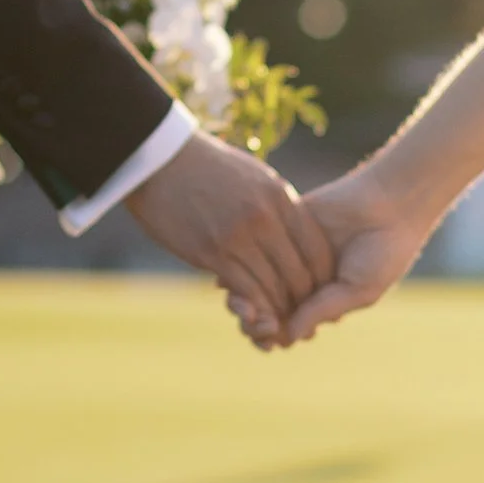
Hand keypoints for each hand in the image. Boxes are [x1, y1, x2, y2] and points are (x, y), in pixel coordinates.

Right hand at [128, 131, 331, 327]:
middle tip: (303, 315)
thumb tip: (293, 222)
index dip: (323, 276)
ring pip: (273, 286)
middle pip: (299, 272)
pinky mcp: (212, 253)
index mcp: (280, 198)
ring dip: (279, 310)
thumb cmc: (205, 166)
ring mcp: (239, 237)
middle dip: (304, 300)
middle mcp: (265, 219)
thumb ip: (276, 203)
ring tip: (280, 322)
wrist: (160, 160)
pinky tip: (255, 316)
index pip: (317, 248)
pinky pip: (245, 290)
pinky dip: (254, 307)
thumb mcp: (253, 176)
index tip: (320, 290)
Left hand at [240, 163, 436, 348]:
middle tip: (254, 322)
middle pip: (263, 308)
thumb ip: (323, 311)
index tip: (268, 340)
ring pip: (253, 280)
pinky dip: (244, 260)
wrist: (389, 202)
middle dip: (253, 321)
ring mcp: (288, 255)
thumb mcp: (359, 290)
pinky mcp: (281, 226)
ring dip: (244, 295)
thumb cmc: (384, 252)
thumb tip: (287, 339)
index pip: (286, 328)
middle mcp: (299, 282)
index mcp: (319, 303)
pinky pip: (255, 246)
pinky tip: (242, 269)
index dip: (272, 337)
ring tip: (244, 303)